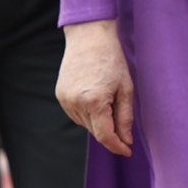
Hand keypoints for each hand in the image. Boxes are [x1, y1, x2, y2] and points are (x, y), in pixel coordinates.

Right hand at [56, 20, 135, 155]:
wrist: (89, 36)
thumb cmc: (112, 60)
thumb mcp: (126, 88)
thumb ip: (125, 118)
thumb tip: (126, 142)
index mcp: (95, 102)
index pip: (105, 136)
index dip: (117, 147)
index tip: (127, 151)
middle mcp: (76, 103)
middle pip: (95, 131)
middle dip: (110, 131)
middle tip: (121, 116)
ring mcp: (65, 100)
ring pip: (85, 124)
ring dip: (98, 121)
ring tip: (106, 98)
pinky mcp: (60, 95)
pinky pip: (76, 114)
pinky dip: (87, 113)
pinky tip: (94, 97)